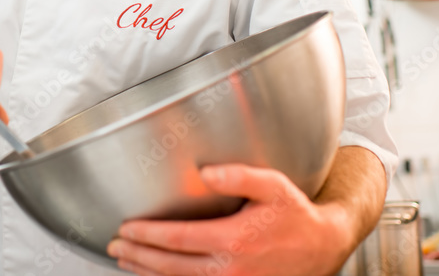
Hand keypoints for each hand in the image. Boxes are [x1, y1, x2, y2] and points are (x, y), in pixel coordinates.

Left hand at [106, 164, 356, 275]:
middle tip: (115, 246)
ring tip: (126, 262)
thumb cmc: (296, 215)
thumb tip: (204, 172)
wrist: (324, 248)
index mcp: (235, 239)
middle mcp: (231, 268)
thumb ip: (238, 176)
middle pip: (170, 265)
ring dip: (148, 273)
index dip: (147, 234)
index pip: (177, 239)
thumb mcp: (273, 186)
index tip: (126, 228)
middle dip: (138, 256)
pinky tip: (156, 275)